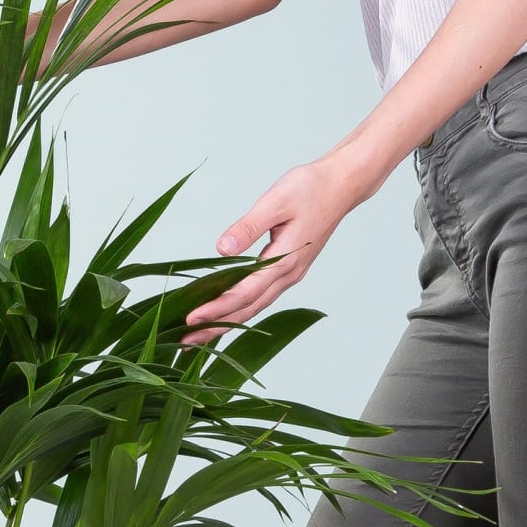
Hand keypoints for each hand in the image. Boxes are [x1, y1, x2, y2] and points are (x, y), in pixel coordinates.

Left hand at [181, 152, 369, 345]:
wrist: (341, 185)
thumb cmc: (310, 189)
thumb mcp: (275, 201)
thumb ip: (248, 228)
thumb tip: (221, 250)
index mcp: (285, 260)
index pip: (244, 294)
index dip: (216, 309)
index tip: (190, 319)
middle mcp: (289, 275)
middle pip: (247, 310)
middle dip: (215, 327)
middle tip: (185, 341)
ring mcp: (290, 275)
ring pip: (254, 308)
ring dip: (226, 323)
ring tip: (198, 335)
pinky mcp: (288, 271)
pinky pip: (260, 298)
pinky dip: (239, 309)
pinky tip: (223, 314)